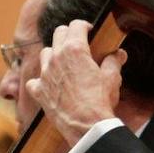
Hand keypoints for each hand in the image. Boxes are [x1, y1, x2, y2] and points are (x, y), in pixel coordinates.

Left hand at [26, 20, 126, 145]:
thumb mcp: (112, 78)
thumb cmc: (100, 101)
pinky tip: (50, 84)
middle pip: (58, 33)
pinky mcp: (39, 91)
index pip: (76, 25)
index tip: (89, 31)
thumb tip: (119, 54)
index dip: (84, 26)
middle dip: (69, 34)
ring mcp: (45, 74)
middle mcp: (56, 57)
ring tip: (64, 62)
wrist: (86, 127)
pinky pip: (35, 80)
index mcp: (75, 50)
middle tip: (78, 43)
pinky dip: (41, 80)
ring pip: (45, 53)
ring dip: (54, 54)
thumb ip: (114, 61)